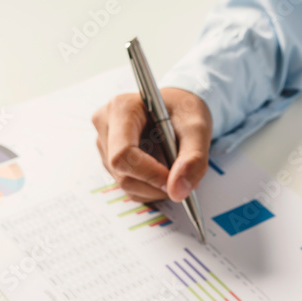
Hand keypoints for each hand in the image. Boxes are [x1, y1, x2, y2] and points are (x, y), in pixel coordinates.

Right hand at [91, 88, 211, 202]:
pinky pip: (127, 186)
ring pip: (125, 183)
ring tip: (175, 172)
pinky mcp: (109, 159)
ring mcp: (104, 144)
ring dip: (154, 188)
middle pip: (123, 173)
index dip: (149, 174)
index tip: (174, 182)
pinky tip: (162, 174)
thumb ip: (193, 158)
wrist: (177, 108)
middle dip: (155, 185)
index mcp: (122, 108)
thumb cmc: (183, 110)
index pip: (124, 154)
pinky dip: (149, 188)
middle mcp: (106, 125)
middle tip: (181, 180)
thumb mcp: (197, 128)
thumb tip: (177, 191)